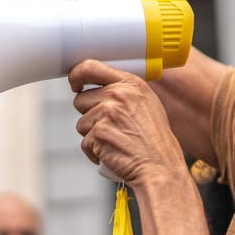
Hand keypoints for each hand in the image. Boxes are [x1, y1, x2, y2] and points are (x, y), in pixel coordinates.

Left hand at [68, 60, 188, 187]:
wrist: (160, 167)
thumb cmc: (155, 140)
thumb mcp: (147, 104)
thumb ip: (124, 91)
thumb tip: (99, 87)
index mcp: (130, 84)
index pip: (90, 67)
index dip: (76, 74)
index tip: (75, 83)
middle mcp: (118, 95)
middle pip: (80, 99)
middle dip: (89, 114)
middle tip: (108, 126)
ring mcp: (107, 114)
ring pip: (81, 123)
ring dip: (92, 135)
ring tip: (115, 141)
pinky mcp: (99, 134)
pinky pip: (84, 142)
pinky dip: (94, 152)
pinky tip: (112, 153)